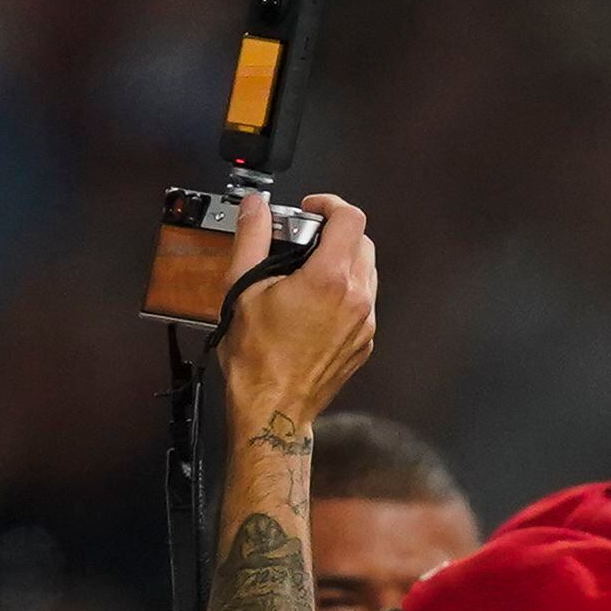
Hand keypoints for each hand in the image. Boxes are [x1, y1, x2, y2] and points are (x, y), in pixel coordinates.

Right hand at [214, 192, 380, 430]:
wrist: (274, 406)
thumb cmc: (257, 357)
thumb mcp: (244, 287)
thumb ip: (252, 237)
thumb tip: (255, 207)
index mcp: (329, 280)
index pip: (350, 218)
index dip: (330, 205)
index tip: (310, 209)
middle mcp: (356, 299)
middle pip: (362, 242)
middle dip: (334, 232)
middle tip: (302, 240)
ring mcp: (365, 323)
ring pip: (367, 271)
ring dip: (343, 260)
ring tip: (307, 271)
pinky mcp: (365, 341)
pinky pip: (364, 301)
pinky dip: (345, 290)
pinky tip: (315, 301)